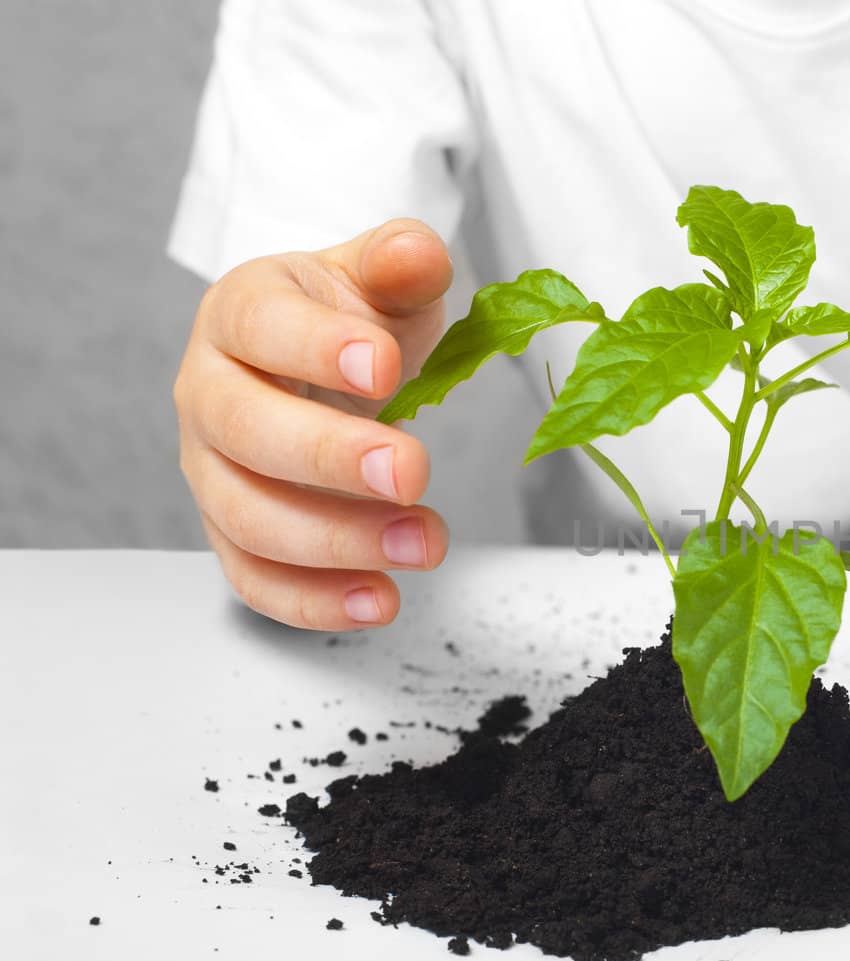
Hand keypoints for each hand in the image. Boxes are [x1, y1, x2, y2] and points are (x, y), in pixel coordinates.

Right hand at [173, 219, 453, 629]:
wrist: (332, 369)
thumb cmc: (353, 320)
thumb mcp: (383, 279)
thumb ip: (402, 262)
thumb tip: (418, 253)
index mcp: (240, 311)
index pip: (259, 324)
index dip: (315, 347)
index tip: (385, 367)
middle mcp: (208, 392)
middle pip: (244, 430)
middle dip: (330, 458)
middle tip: (413, 472)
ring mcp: (212, 470)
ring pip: (247, 516)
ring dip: (337, 541)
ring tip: (424, 544)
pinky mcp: (234, 535)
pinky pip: (255, 579)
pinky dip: (314, 602)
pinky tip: (382, 601)